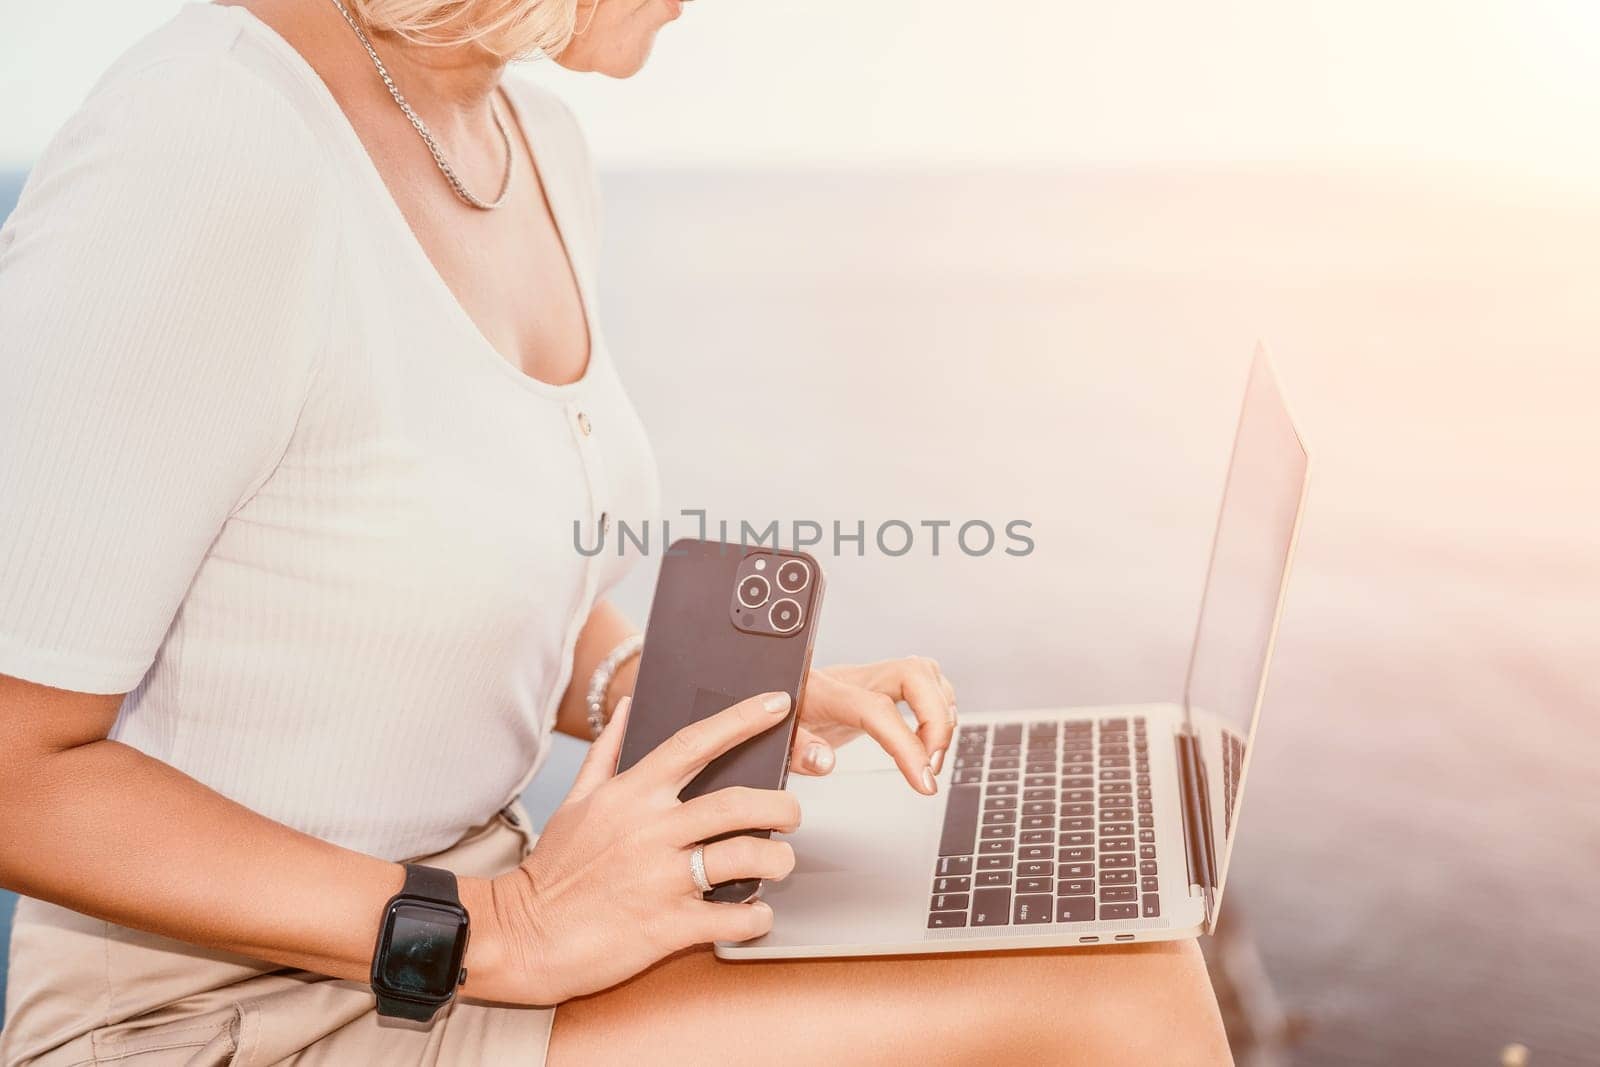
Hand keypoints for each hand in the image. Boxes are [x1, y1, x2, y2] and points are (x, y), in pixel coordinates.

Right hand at [461, 692, 800, 1004]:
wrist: (525, 935)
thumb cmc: (554, 870)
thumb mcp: (575, 801)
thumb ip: (606, 751)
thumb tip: (626, 706)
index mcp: (631, 794)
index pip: (695, 742)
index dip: (743, 719)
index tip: (779, 704)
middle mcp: (651, 830)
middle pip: (737, 802)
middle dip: (781, 805)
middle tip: (793, 812)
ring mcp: (661, 878)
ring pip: (744, 858)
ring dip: (777, 860)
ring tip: (781, 863)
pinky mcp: (667, 926)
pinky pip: (732, 920)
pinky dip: (756, 917)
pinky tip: (758, 913)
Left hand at [788, 658, 957, 795]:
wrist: (769, 696)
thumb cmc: (772, 720)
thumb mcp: (773, 740)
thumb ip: (796, 750)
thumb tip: (825, 762)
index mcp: (824, 690)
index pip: (877, 709)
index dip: (907, 744)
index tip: (924, 780)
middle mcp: (852, 677)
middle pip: (914, 674)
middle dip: (937, 720)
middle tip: (932, 764)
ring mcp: (869, 677)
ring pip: (925, 673)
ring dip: (942, 714)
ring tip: (931, 757)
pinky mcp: (880, 684)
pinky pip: (924, 683)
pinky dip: (938, 709)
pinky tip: (928, 739)